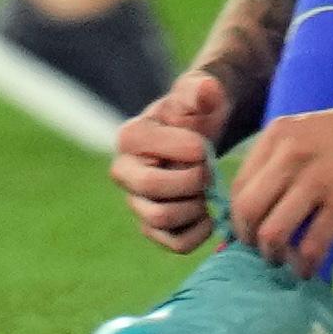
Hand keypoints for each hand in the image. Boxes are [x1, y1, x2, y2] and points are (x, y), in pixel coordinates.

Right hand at [113, 69, 229, 249]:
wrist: (206, 133)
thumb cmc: (201, 112)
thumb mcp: (203, 95)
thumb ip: (202, 90)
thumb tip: (205, 90)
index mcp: (129, 138)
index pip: (158, 155)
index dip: (192, 158)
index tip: (205, 145)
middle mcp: (123, 171)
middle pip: (153, 192)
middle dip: (191, 183)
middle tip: (209, 171)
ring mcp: (136, 201)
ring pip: (161, 220)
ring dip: (194, 207)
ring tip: (207, 189)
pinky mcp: (153, 225)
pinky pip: (175, 243)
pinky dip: (198, 231)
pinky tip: (209, 212)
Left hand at [226, 88, 332, 267]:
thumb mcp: (308, 131)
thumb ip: (281, 161)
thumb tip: (256, 209)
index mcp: (277, 135)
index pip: (237, 187)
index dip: (237, 219)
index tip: (248, 235)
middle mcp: (290, 154)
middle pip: (247, 212)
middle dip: (249, 242)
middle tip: (263, 254)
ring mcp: (317, 179)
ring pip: (272, 233)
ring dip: (274, 257)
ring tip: (286, 263)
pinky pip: (311, 246)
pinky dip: (306, 265)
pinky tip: (310, 268)